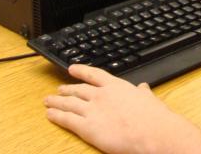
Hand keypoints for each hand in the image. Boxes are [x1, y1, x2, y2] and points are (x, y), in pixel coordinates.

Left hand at [44, 64, 200, 153]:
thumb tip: (143, 88)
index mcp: (116, 86)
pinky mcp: (87, 127)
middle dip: (67, 89)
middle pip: (78, 90)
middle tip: (58, 89)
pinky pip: (67, 120)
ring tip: (48, 101)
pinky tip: (50, 114)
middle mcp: (101, 95)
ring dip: (57, 102)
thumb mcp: (148, 98)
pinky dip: (57, 116)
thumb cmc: (152, 116)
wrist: (150, 131)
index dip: (81, 71)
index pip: (94, 74)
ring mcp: (92, 110)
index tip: (72, 69)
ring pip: (69, 103)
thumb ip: (142, 92)